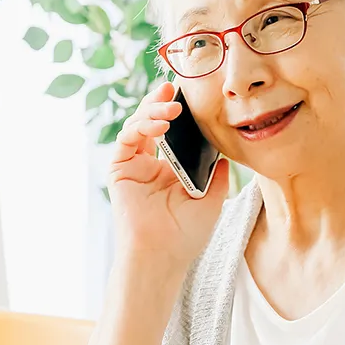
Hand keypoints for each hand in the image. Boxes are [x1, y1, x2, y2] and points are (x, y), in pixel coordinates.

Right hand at [109, 82, 228, 280]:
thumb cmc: (186, 234)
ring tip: (172, 109)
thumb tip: (225, 152)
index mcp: (171, 169)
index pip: (174, 131)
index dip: (179, 112)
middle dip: (161, 102)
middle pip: (152, 122)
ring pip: (138, 125)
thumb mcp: (211, 198)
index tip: (192, 94)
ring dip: (153, 112)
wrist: (163, 256)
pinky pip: (127, 139)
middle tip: (175, 88)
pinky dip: (141, 127)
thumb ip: (217, 173)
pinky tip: (159, 126)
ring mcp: (134, 166)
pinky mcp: (120, 170)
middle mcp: (150, 164)